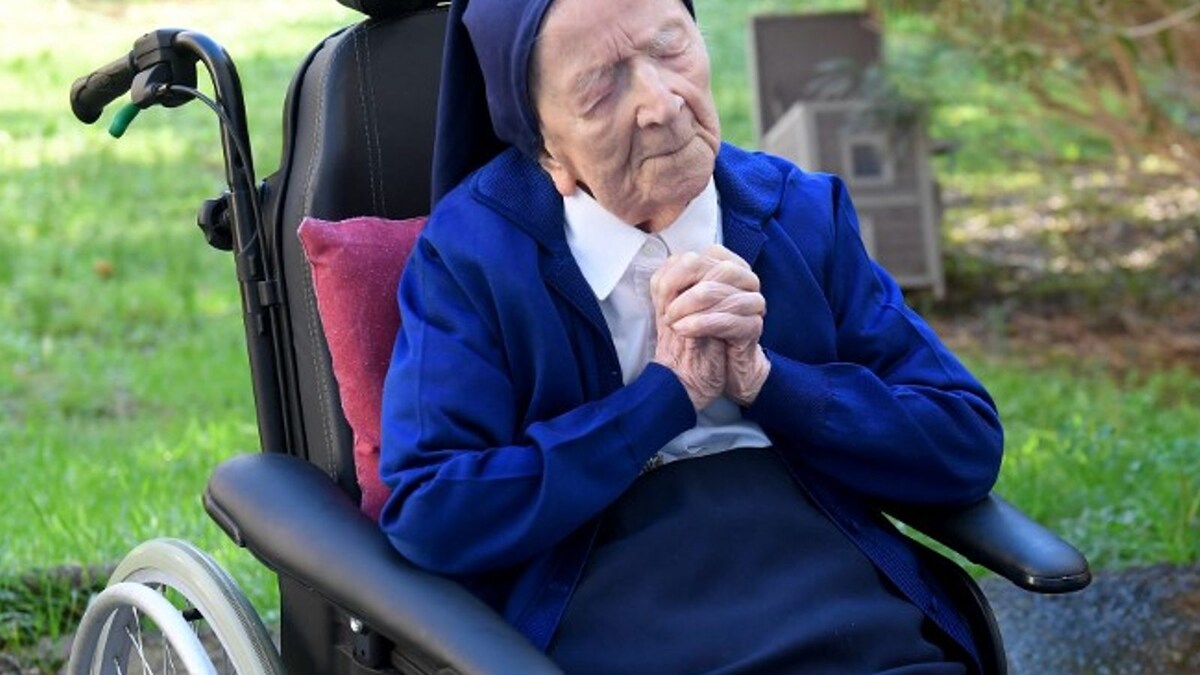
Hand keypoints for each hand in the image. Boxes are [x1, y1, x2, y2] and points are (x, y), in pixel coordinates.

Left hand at [656, 246, 770, 405]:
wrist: (706, 372)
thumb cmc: (692, 333)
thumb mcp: (673, 303)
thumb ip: (669, 281)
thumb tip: (667, 267)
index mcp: (725, 267)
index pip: (705, 255)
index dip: (678, 272)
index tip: (661, 293)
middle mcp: (744, 281)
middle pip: (719, 269)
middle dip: (685, 288)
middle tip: (666, 312)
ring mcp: (752, 304)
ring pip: (723, 291)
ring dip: (689, 306)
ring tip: (672, 323)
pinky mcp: (753, 328)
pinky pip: (730, 319)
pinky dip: (701, 323)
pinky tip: (684, 330)